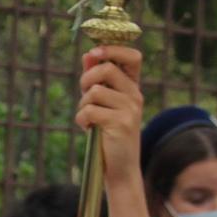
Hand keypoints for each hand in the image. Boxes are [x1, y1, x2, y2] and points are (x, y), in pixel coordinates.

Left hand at [77, 46, 144, 185]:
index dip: (113, 49)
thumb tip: (88, 54)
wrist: (120, 167)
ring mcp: (130, 109)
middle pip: (106, 69)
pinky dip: (81, 119)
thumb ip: (97, 80)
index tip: (94, 53)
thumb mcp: (103, 103)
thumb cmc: (108, 133)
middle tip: (84, 96)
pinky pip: (89, 110)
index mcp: (133, 87)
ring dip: (82, 105)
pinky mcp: (121, 124)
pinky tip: (88, 128)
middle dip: (86, 79)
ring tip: (88, 118)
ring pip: (94, 91)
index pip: (133, 56)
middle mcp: (135, 95)